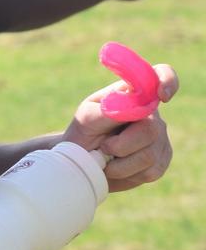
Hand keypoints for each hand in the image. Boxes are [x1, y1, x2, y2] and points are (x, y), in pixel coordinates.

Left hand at [63, 63, 176, 190]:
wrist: (82, 160)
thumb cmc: (84, 132)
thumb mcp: (87, 118)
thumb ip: (108, 110)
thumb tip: (132, 106)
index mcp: (134, 93)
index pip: (161, 75)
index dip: (168, 81)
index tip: (161, 95)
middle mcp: (151, 112)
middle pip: (150, 129)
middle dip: (121, 144)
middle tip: (103, 146)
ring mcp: (160, 136)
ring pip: (149, 155)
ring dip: (120, 163)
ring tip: (106, 158)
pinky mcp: (161, 160)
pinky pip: (151, 171)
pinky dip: (127, 174)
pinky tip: (116, 168)